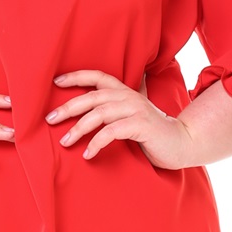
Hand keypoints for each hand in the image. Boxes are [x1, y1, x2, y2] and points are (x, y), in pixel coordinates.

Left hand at [46, 70, 192, 169]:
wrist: (182, 143)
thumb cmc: (151, 133)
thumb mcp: (130, 116)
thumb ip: (113, 110)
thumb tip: (86, 111)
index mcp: (124, 92)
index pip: (97, 76)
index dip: (76, 76)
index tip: (55, 81)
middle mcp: (129, 96)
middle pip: (92, 96)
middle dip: (68, 107)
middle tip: (50, 119)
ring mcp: (136, 110)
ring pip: (99, 113)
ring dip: (79, 128)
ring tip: (65, 142)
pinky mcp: (141, 125)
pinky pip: (111, 132)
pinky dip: (96, 143)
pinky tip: (87, 154)